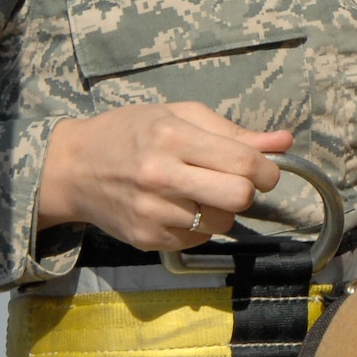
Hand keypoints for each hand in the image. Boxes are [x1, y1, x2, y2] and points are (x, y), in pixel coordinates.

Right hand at [37, 102, 291, 250]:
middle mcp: (161, 177)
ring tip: (198, 192)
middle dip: (248, 191)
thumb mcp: (179, 116)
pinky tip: (179, 207)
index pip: (244, 163)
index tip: (265, 170)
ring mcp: (152, 213)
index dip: (268, 169)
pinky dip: (199, 226)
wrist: (71, 168)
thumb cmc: (129, 133)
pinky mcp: (146, 239)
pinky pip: (198, 240)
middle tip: (234, 182)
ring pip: (222, 224)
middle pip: (239, 198)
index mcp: (172, 138)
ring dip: (222, 210)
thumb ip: (234, 131)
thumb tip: (285, 142)